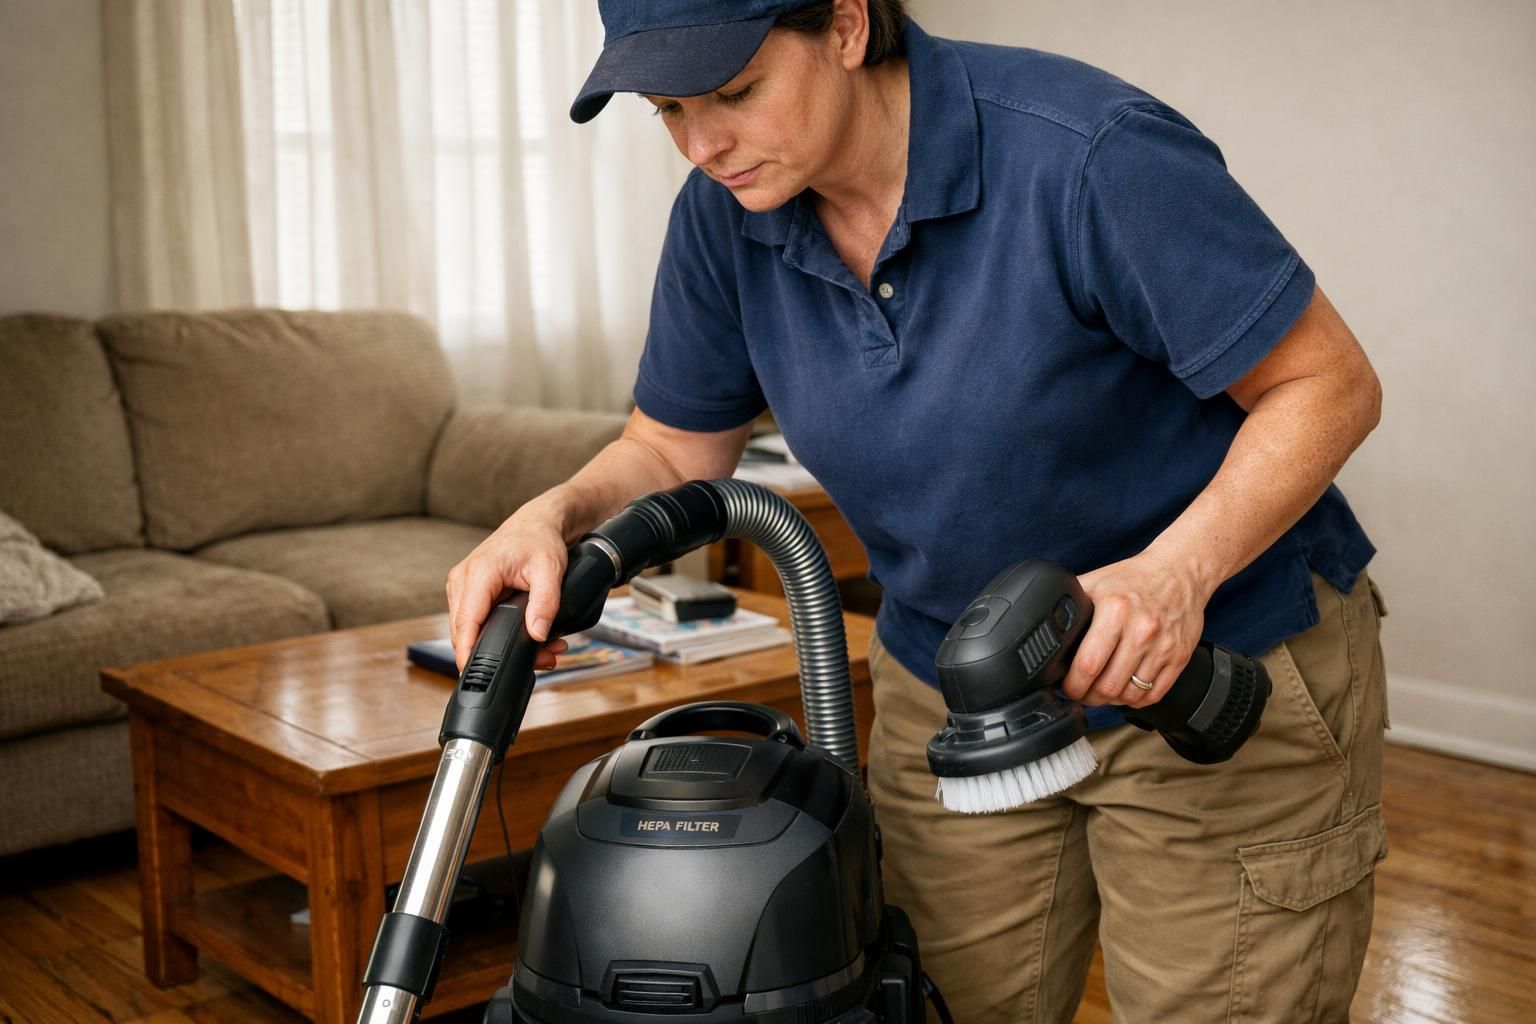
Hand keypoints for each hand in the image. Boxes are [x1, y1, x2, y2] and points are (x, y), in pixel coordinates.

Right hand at [446, 502, 571, 672]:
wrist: (536, 524)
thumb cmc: (539, 540)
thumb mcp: (550, 570)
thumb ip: (545, 603)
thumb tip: (537, 633)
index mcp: (477, 573)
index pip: (465, 622)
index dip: (468, 651)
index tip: (474, 673)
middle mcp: (462, 581)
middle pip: (465, 632)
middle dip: (494, 653)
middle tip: (540, 659)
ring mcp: (462, 587)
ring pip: (469, 630)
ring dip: (498, 645)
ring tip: (543, 649)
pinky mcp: (468, 594)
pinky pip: (474, 622)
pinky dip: (496, 633)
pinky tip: (526, 636)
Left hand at [1060, 551, 1212, 709]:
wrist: (1180, 571)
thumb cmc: (1134, 578)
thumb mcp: (1096, 581)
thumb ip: (1071, 604)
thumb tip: (1045, 627)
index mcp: (1116, 610)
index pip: (1088, 664)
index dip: (1072, 684)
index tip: (1065, 686)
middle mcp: (1142, 630)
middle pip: (1108, 686)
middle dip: (1087, 697)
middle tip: (1079, 693)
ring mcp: (1163, 647)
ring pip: (1130, 695)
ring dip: (1110, 701)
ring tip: (1099, 692)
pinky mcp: (1179, 657)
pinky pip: (1153, 695)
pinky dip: (1135, 700)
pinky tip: (1124, 692)